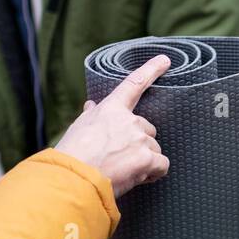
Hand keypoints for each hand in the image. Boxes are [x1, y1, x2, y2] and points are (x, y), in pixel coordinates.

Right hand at [56, 55, 170, 196]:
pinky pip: (162, 165)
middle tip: (120, 159)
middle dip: (139, 145)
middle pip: (148, 130)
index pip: (134, 84)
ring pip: (154, 149)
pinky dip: (153, 173)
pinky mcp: (147, 158)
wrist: (74, 178)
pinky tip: (137, 177)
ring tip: (122, 170)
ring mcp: (140, 138)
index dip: (151, 70)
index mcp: (111, 109)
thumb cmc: (73, 155)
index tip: (165, 60)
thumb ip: (91, 115)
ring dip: (145, 161)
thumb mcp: (78, 128)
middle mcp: (129, 121)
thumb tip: (91, 105)